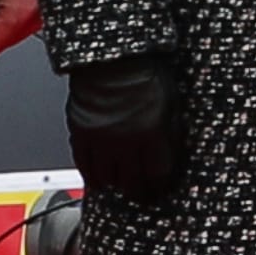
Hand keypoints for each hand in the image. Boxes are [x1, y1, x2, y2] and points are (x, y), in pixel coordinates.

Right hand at [60, 56, 184, 203]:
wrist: (111, 58)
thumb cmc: (145, 73)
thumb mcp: (171, 102)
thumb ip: (171, 132)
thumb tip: (174, 154)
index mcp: (153, 132)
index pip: (159, 174)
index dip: (161, 187)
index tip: (161, 190)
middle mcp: (126, 141)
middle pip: (133, 183)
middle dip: (140, 193)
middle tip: (144, 196)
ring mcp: (101, 140)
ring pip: (108, 178)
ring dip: (117, 186)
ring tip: (123, 187)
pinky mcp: (81, 134)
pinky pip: (85, 166)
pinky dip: (93, 176)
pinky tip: (100, 179)